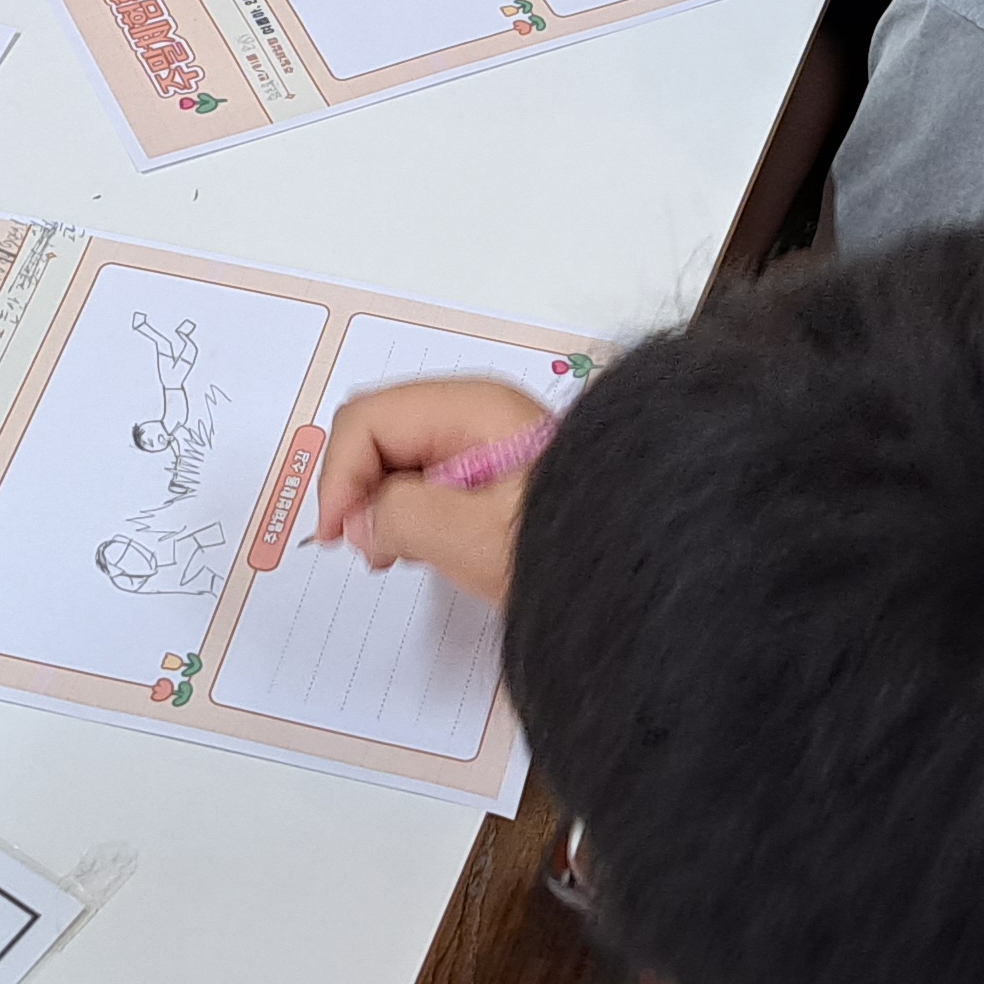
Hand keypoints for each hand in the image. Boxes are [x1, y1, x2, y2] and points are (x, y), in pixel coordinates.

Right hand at [312, 374, 550, 603]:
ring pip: (404, 459)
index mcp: (469, 407)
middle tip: (365, 549)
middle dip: (358, 487)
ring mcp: (488, 444)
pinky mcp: (498, 478)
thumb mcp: (469, 535)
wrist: (645, 576)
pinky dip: (413, 513)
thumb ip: (397, 518)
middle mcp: (475, 413)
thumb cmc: (565, 550)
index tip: (338, 537)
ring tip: (395, 556)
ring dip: (383, 505)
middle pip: (382, 432)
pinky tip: (425, 550)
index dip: (339, 474)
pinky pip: (434, 482)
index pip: (368, 419)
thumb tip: (357, 520)